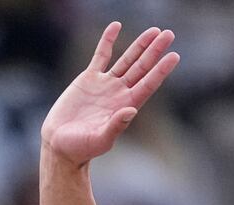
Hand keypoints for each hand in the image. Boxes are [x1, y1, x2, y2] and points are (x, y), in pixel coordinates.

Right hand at [40, 22, 179, 167]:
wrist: (59, 144)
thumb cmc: (81, 148)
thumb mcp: (99, 140)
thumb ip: (116, 126)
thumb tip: (131, 110)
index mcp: (125, 106)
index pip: (148, 84)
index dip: (161, 70)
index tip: (174, 56)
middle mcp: (119, 93)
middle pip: (142, 68)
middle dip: (155, 51)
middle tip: (169, 34)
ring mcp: (105, 84)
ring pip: (126, 60)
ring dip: (140, 45)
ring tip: (154, 31)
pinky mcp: (88, 79)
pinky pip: (101, 55)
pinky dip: (108, 41)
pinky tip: (116, 26)